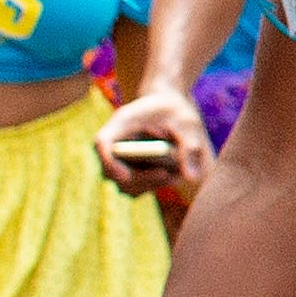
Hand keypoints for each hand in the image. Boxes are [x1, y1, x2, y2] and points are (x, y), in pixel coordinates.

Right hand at [93, 87, 212, 197]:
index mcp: (121, 123)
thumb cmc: (177, 112)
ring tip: (171, 171)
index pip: (102, 142)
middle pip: (111, 172)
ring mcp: (120, 160)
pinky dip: (153, 184)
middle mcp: (115, 144)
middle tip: (166, 174)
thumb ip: (190, 147)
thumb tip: (192, 179)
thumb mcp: (188, 124)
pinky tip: (170, 174)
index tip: (125, 176)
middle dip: (138, 178)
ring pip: (125, 185)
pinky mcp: (130, 172)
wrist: (170, 108)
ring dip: (148, 183)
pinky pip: (136, 188)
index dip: (108, 161)